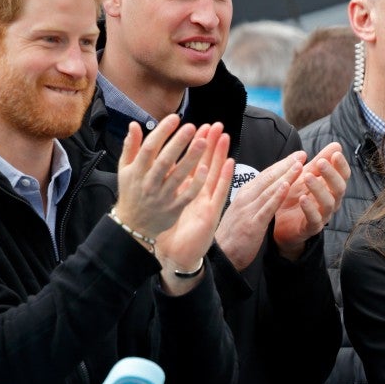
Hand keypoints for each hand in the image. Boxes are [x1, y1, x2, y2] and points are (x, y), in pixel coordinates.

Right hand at [114, 116, 209, 236]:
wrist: (133, 225)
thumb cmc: (131, 192)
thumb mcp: (124, 169)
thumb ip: (131, 147)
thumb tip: (133, 125)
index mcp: (136, 171)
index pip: (149, 148)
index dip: (162, 132)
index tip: (174, 118)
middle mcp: (149, 183)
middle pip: (164, 161)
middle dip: (178, 143)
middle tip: (192, 127)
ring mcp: (162, 197)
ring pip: (178, 176)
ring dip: (191, 159)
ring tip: (203, 142)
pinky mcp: (173, 208)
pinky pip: (186, 195)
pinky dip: (195, 183)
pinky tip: (205, 169)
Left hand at [155, 123, 233, 292]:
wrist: (176, 258)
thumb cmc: (170, 234)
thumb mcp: (163, 206)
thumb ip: (161, 185)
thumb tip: (154, 167)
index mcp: (186, 191)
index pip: (192, 163)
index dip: (196, 146)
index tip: (198, 127)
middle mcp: (199, 194)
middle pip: (206, 164)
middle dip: (211, 144)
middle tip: (215, 124)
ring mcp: (207, 202)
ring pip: (215, 174)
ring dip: (221, 155)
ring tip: (225, 135)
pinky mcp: (212, 213)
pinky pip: (220, 192)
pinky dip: (226, 177)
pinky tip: (230, 163)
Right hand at [215, 150, 304, 270]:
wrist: (220, 256)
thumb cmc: (232, 235)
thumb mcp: (242, 212)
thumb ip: (254, 200)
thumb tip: (268, 190)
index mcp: (244, 194)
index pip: (265, 175)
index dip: (281, 164)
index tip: (296, 155)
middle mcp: (245, 198)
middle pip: (268, 177)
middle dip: (286, 164)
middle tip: (302, 154)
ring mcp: (248, 210)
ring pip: (269, 189)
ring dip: (285, 175)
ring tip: (299, 164)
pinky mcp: (252, 224)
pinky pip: (267, 207)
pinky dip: (277, 195)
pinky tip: (287, 186)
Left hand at [273, 142, 349, 259]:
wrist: (280, 223)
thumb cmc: (295, 196)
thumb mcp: (306, 176)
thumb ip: (320, 162)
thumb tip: (337, 145)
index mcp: (331, 188)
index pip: (343, 175)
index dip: (341, 165)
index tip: (335, 153)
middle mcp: (331, 202)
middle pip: (339, 188)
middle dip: (331, 174)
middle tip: (320, 162)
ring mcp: (323, 216)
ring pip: (328, 203)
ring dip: (319, 189)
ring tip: (307, 177)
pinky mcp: (311, 228)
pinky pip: (314, 219)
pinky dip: (309, 209)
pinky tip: (302, 198)